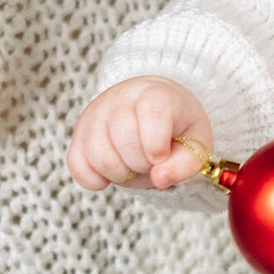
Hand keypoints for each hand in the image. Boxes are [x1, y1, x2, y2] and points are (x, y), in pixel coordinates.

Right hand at [69, 75, 212, 192]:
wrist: (153, 107)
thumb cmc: (176, 127)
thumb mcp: (196, 143)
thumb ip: (185, 164)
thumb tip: (159, 179)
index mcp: (154, 94)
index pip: (151, 117)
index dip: (157, 147)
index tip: (162, 154)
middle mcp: (120, 98)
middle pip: (124, 143)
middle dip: (142, 164)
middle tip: (151, 160)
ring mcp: (95, 114)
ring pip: (99, 156)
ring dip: (120, 173)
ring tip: (133, 164)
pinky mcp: (79, 133)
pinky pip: (77, 165)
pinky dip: (95, 179)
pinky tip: (113, 172)